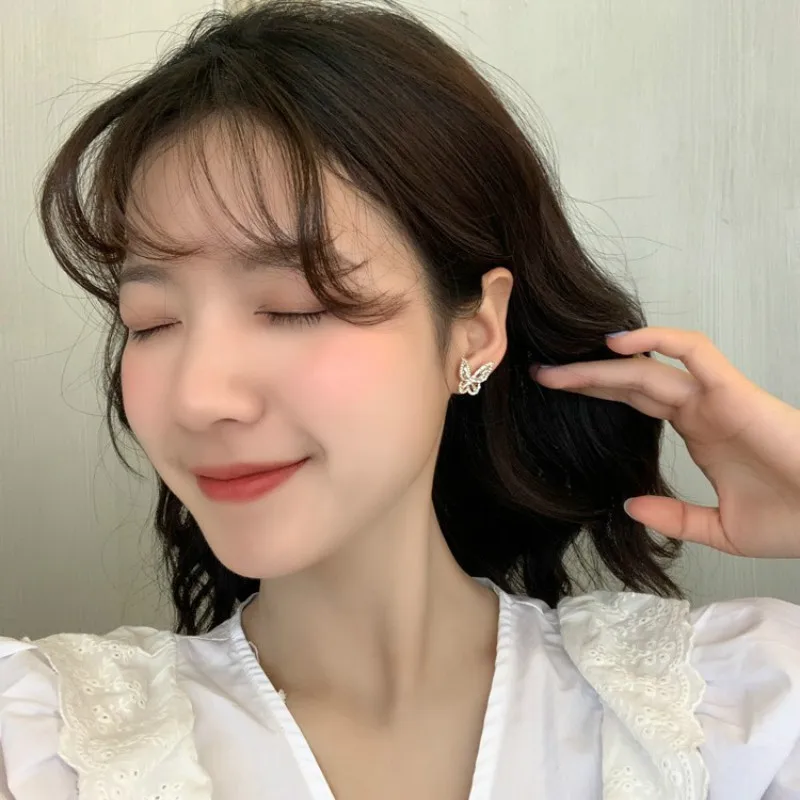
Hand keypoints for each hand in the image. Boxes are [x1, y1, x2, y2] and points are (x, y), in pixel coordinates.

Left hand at [531, 327, 799, 557]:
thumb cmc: (794, 521)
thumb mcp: (718, 529)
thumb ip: (674, 517)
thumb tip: (629, 506)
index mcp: (697, 431)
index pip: (634, 400)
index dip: (595, 392)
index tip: (555, 392)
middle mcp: (700, 407)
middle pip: (631, 379)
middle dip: (585, 375)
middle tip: (541, 373)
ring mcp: (715, 395)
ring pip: (649, 366)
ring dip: (603, 362)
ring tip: (558, 366)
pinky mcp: (733, 391)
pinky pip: (693, 352)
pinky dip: (656, 341)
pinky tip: (614, 344)